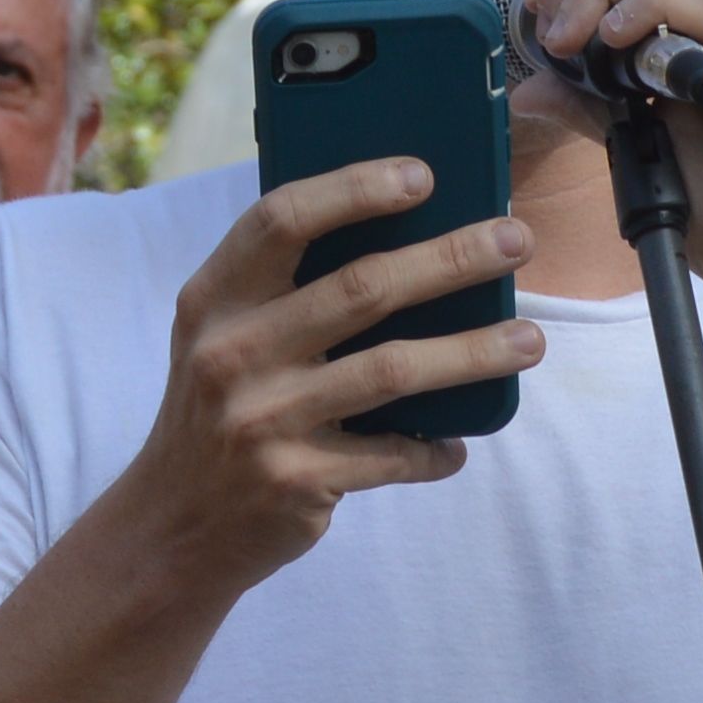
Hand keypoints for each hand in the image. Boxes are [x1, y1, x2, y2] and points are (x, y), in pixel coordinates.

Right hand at [113, 160, 539, 599]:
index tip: (423, 176)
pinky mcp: (295, 481)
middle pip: (362, 287)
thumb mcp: (221, 338)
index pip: (283, 219)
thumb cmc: (219, 411)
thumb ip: (284, 291)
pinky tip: (459, 443)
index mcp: (214, 300)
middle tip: (516, 240)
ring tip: (529, 340)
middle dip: (452, 258)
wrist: (172, 527)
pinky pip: (392, 456)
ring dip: (474, 352)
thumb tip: (407, 238)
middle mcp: (231, 353)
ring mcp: (263, 420)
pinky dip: (434, 449)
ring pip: (393, 369)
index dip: (354, 189)